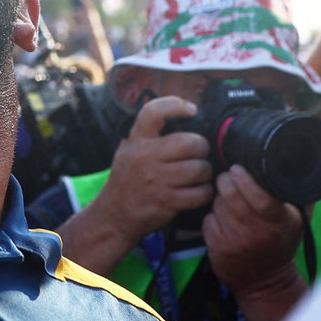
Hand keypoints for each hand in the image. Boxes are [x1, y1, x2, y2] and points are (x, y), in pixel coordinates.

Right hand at [88, 96, 213, 245]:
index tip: (191, 109)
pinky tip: (198, 192)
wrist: (114, 215)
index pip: (153, 112)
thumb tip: (179, 117)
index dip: (176, 105)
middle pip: (190, 142)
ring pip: (199, 168)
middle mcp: (145, 157)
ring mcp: (156, 180)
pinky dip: (205, 193)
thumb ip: (148, 135)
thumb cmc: (127, 180)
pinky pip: (200, 193)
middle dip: (202, 148)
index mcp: (136, 141)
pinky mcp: (167, 201)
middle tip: (199, 154)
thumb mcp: (128, 151)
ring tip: (199, 175)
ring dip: (205, 173)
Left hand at [203, 165, 303, 296]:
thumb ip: (299, 197)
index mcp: (280, 223)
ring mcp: (236, 241)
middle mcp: (258, 232)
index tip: (238, 168)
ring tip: (228, 199)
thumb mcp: (296, 223)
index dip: (246, 181)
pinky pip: (209, 219)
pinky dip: (212, 214)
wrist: (264, 283)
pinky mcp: (218, 248)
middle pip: (233, 196)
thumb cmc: (280, 245)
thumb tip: (297, 167)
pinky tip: (222, 218)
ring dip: (220, 197)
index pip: (261, 198)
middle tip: (227, 176)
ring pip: (219, 205)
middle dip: (226, 180)